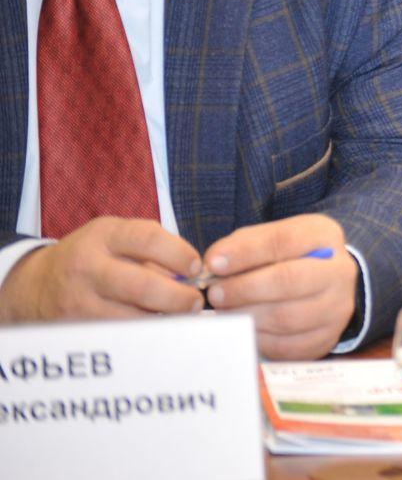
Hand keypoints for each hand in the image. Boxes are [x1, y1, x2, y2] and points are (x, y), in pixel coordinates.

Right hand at [0, 218, 202, 322]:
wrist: (33, 286)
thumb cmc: (92, 257)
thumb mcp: (116, 237)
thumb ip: (153, 248)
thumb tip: (193, 275)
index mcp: (104, 235)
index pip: (148, 239)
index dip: (180, 254)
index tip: (197, 267)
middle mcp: (88, 267)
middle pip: (142, 286)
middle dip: (178, 297)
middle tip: (196, 302)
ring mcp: (79, 301)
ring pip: (132, 318)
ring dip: (163, 321)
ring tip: (180, 318)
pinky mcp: (75, 330)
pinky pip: (118, 336)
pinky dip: (143, 335)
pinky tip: (157, 331)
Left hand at [204, 214, 358, 359]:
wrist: (324, 285)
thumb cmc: (289, 258)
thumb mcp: (272, 239)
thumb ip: (243, 245)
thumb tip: (213, 263)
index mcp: (324, 237)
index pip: (284, 240)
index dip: (246, 253)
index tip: (213, 263)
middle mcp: (340, 271)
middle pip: (290, 281)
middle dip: (245, 289)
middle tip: (216, 294)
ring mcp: (338, 307)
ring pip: (287, 318)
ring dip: (248, 316)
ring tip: (226, 312)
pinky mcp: (327, 337)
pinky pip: (288, 346)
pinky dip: (260, 339)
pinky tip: (246, 328)